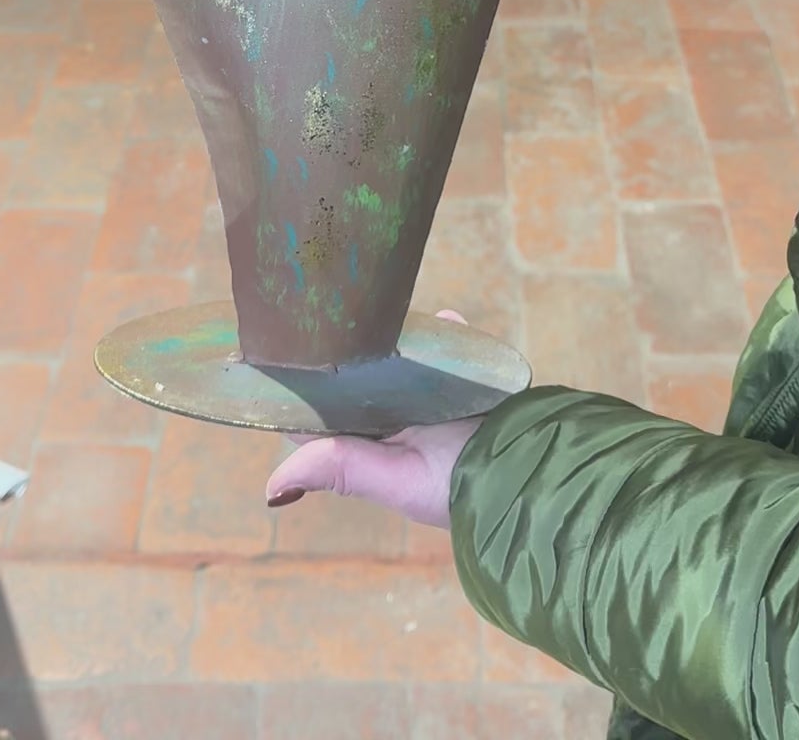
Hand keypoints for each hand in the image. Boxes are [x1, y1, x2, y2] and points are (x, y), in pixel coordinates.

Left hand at [265, 312, 479, 530]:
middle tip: (337, 315)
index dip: (300, 384)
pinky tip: (443, 319)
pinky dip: (444, 331)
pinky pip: (447, 344)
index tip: (281, 348)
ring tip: (384, 312)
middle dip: (348, 348)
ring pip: (398, 354)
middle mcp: (393, 416)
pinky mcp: (462, 377)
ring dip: (394, 336)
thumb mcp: (396, 480)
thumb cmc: (456, 486)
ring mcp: (429, 394)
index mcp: (369, 442)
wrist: (526, 472)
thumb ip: (343, 468)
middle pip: (356, 373)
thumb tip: (272, 486)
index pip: (320, 410)